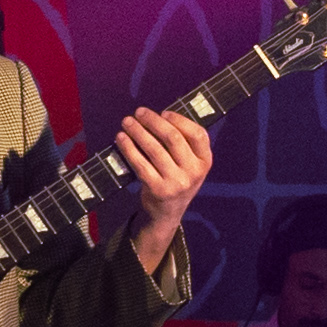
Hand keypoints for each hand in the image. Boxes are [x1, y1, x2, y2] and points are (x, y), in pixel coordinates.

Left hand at [109, 106, 212, 261]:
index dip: (179, 120)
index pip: (198, 134)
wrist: (167, 214)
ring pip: (154, 149)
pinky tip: (121, 138)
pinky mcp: (158, 189)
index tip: (163, 113)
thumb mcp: (189, 165)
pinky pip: (140, 163)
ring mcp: (177, 182)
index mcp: (205, 162)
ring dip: (138, 131)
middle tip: (139, 112)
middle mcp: (194, 172)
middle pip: (173, 138)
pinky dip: (129, 148)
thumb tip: (158, 116)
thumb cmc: (176, 180)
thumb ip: (183, 144)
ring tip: (127, 122)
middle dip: (153, 121)